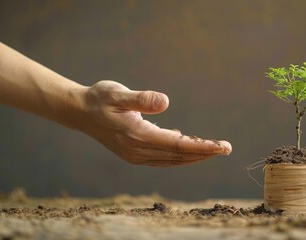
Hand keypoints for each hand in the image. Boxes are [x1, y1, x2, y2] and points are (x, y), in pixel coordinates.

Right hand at [76, 80, 231, 166]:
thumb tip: (165, 102)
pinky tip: (188, 145)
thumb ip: (141, 99)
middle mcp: (138, 151)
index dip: (202, 147)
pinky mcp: (134, 154)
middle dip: (204, 153)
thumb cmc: (99, 98)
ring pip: (172, 160)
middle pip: (179, 156)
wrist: (79, 111)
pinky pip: (163, 158)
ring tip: (213, 148)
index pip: (178, 146)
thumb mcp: (118, 93)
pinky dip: (180, 154)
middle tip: (227, 148)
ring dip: (194, 155)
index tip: (222, 147)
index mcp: (138, 136)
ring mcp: (136, 155)